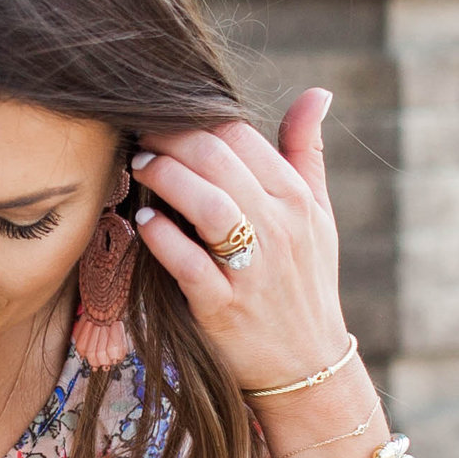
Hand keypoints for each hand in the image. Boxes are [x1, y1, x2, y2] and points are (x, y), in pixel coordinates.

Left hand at [129, 91, 368, 444]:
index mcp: (296, 198)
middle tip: (141, 134)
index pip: (241, 137)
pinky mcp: (224, 307)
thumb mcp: (318, 214)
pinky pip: (189, 264)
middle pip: (219, 162)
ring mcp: (253, 269)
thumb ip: (307, 151)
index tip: (167, 116)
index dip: (198, 118)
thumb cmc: (305, 281)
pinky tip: (144, 222)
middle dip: (172, 139)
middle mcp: (279, 228)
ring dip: (167, 178)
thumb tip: (317, 92)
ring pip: (208, 206)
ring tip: (140, 166)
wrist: (307, 365)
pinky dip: (163, 238)